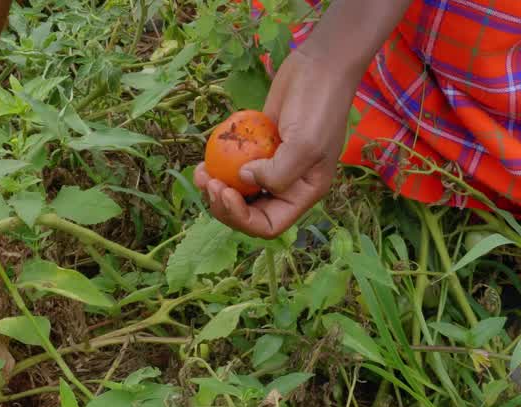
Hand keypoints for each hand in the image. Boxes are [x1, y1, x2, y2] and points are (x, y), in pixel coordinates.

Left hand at [195, 48, 361, 238]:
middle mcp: (287, 185)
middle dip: (223, 204)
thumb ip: (277, 174)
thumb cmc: (319, 106)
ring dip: (216, 188)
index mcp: (303, 193)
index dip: (243, 219)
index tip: (225, 193)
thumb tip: (243, 180)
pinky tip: (206, 157)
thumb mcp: (304, 145)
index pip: (269, 225)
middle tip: (208, 181)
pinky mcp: (259, 146)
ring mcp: (272, 165)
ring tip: (200, 172)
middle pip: (249, 213)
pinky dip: (219, 165)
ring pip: (238, 191)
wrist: (319, 66)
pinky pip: (234, 165)